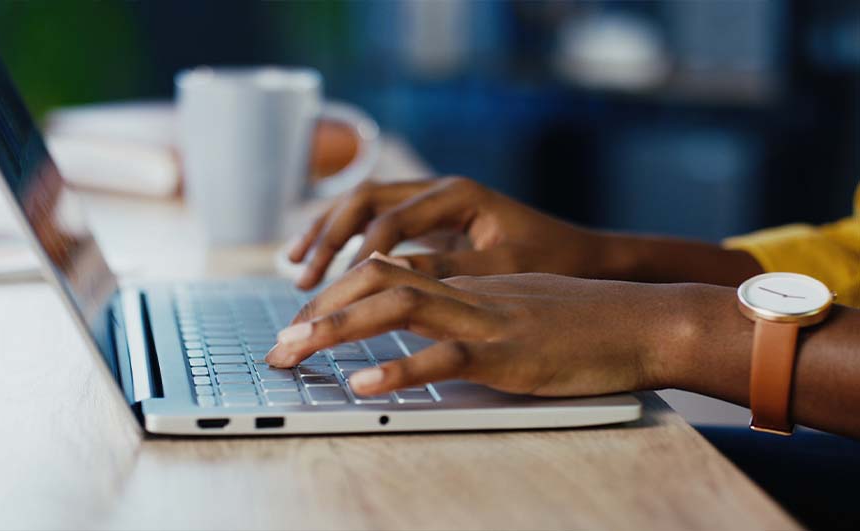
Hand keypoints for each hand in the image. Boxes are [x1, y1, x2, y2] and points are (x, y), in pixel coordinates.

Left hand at [266, 257, 690, 396]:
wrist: (644, 320)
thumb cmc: (585, 320)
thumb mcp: (517, 307)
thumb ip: (471, 312)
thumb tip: (429, 332)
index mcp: (465, 282)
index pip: (384, 272)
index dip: (335, 294)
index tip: (300, 323)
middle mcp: (466, 292)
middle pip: (375, 280)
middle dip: (318, 309)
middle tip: (278, 344)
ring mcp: (486, 319)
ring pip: (397, 307)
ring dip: (337, 329)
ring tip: (293, 352)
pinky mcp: (509, 353)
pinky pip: (446, 357)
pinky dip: (400, 371)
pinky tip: (364, 386)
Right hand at [288, 177, 606, 289]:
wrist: (584, 255)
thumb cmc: (553, 260)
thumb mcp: (502, 268)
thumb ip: (447, 270)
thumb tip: (388, 280)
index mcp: (458, 194)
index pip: (390, 220)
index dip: (354, 254)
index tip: (328, 289)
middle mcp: (439, 190)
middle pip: (364, 201)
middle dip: (327, 238)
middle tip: (302, 278)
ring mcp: (431, 203)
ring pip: (362, 206)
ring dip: (326, 234)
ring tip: (295, 268)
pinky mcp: (429, 223)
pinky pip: (373, 224)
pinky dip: (344, 242)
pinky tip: (324, 266)